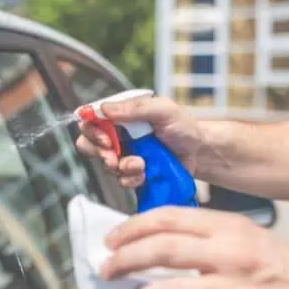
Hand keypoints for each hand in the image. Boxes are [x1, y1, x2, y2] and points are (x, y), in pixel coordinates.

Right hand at [76, 96, 202, 187]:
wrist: (200, 153)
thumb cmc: (184, 127)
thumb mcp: (163, 110)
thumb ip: (134, 108)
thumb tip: (104, 108)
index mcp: (122, 115)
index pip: (91, 119)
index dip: (91, 130)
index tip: (105, 139)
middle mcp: (118, 134)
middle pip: (88, 144)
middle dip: (99, 152)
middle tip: (113, 156)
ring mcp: (124, 155)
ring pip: (105, 165)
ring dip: (121, 167)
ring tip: (141, 164)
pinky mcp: (132, 173)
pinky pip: (120, 180)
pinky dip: (130, 179)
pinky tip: (145, 174)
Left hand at [100, 207, 288, 288]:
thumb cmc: (282, 266)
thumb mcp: (246, 235)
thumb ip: (205, 234)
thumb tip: (154, 240)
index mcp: (230, 228)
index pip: (168, 218)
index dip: (132, 227)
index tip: (112, 239)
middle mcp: (231, 255)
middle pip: (162, 251)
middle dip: (125, 260)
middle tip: (108, 269)